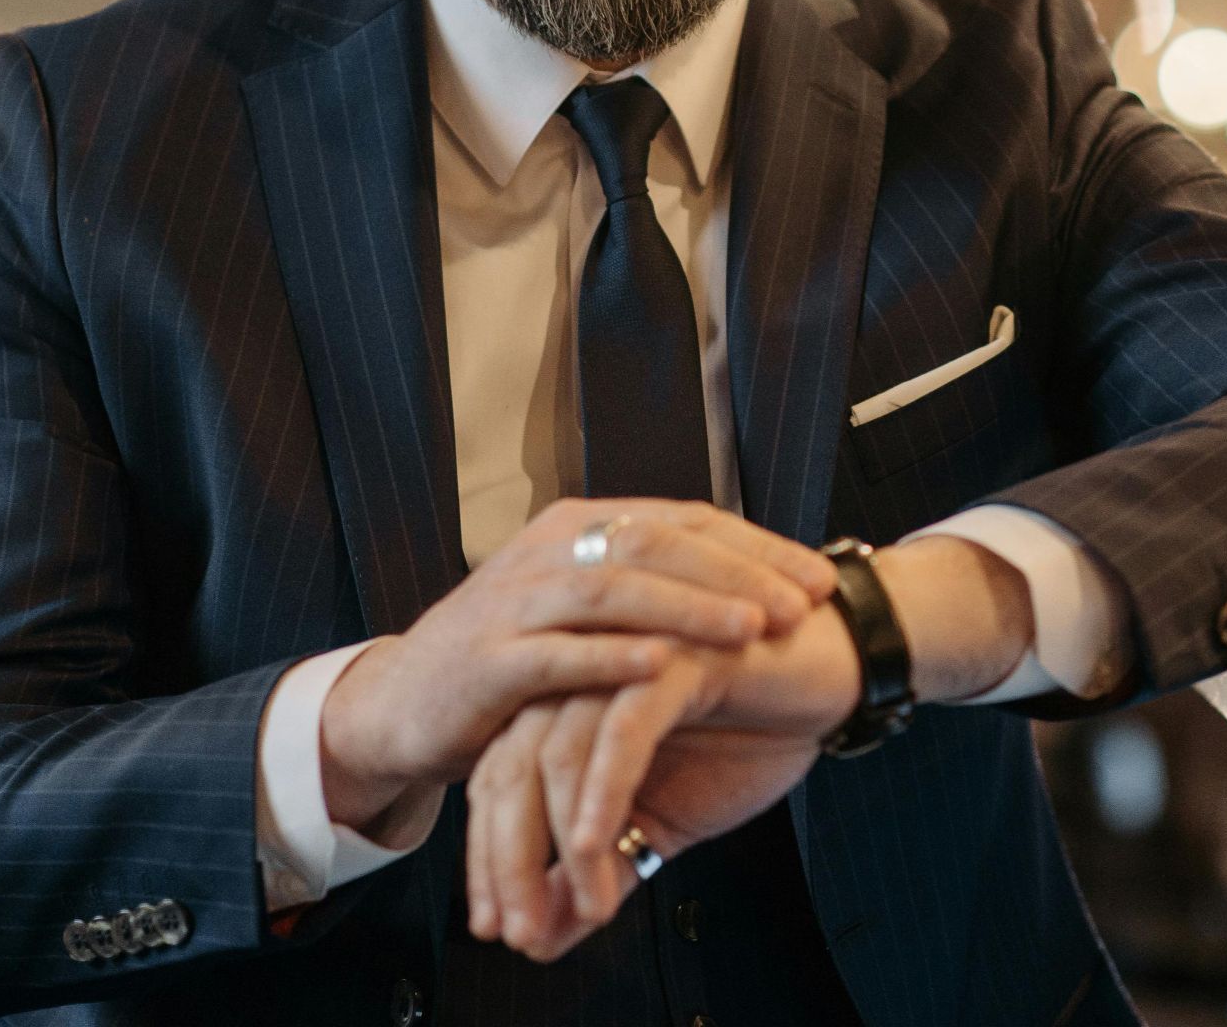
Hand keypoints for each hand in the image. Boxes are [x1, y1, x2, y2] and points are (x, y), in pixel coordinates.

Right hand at [319, 498, 837, 830]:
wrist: (404, 705)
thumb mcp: (581, 610)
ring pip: (613, 588)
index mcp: (579, 529)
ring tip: (754, 630)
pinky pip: (555, 653)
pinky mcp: (489, 660)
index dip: (757, 548)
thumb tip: (751, 587)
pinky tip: (663, 667)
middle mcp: (548, 551)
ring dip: (689, 607)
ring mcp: (515, 602)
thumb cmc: (511, 663)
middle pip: (657, 542)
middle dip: (739, 573)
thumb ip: (648, 589)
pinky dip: (610, 657)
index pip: (684, 521)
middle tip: (805, 604)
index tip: (822, 580)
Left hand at [463, 535, 1036, 960]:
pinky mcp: (670, 658)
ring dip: (558, 842)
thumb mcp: (668, 818)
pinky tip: (595, 845)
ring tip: (585, 909)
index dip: (491, 860)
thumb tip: (547, 937)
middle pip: (509, 769)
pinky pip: (619, 730)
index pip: (499, 783)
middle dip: (507, 860)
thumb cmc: (752, 732)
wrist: (837, 672)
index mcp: (566, 703)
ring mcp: (619, 662)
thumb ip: (606, 868)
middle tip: (518, 932)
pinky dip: (602, 792)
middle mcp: (579, 677)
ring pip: (554, 754)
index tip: (499, 928)